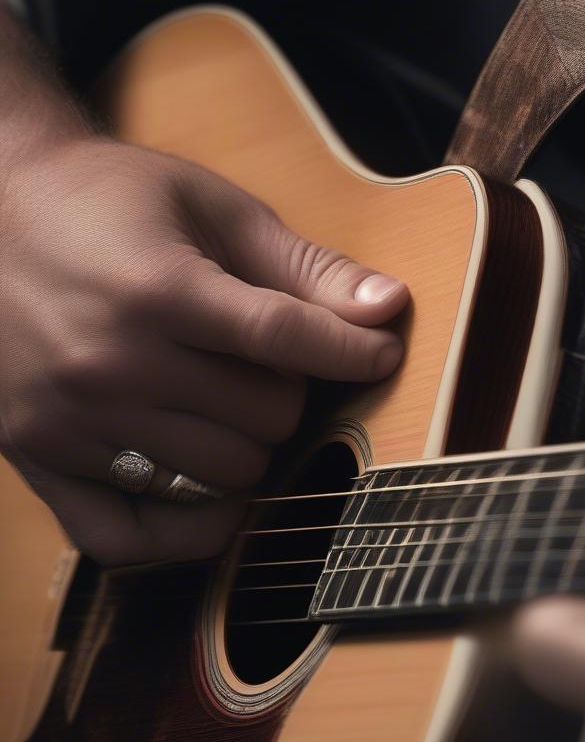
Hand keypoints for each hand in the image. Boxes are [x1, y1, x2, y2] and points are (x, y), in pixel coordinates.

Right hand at [0, 136, 406, 564]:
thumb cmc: (112, 202)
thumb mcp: (214, 210)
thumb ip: (305, 267)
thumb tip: (390, 307)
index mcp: (156, 290)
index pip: (285, 340)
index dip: (352, 350)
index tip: (380, 351)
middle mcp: (109, 365)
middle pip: (265, 419)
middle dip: (285, 389)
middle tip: (257, 358)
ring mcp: (69, 423)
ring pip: (223, 477)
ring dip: (247, 445)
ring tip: (221, 399)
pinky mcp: (37, 460)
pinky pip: (128, 539)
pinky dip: (186, 530)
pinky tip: (209, 496)